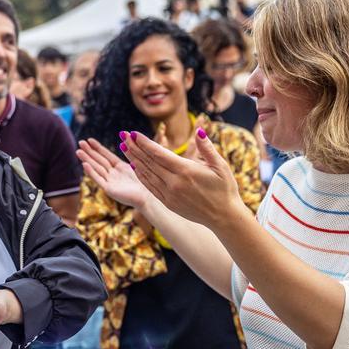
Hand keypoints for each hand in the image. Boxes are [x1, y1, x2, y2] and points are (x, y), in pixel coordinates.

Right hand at [77, 138, 153, 210]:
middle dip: (89, 152)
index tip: (89, 140)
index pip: (106, 155)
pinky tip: (84, 165)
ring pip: (96, 168)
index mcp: (119, 167)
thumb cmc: (145, 181)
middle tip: (80, 142)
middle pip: (99, 161)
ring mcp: (110, 182)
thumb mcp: (136, 162)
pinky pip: (99, 180)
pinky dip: (91, 172)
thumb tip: (126, 134)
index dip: (97, 147)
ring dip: (87, 160)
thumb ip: (129, 150)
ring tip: (78, 151)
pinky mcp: (109, 190)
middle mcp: (113, 174)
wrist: (148, 197)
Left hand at [123, 129, 245, 229]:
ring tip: (124, 148)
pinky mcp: (168, 203)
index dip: (145, 143)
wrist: (224, 217)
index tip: (134, 133)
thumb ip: (207, 148)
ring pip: (147, 174)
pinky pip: (150, 186)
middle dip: (135, 148)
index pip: (159, 154)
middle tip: (123, 136)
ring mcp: (169, 194)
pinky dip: (141, 175)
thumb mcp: (220, 166)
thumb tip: (198, 131)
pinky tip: (134, 167)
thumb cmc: (225, 189)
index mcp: (186, 171)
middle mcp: (174, 183)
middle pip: (149, 162)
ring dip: (134, 160)